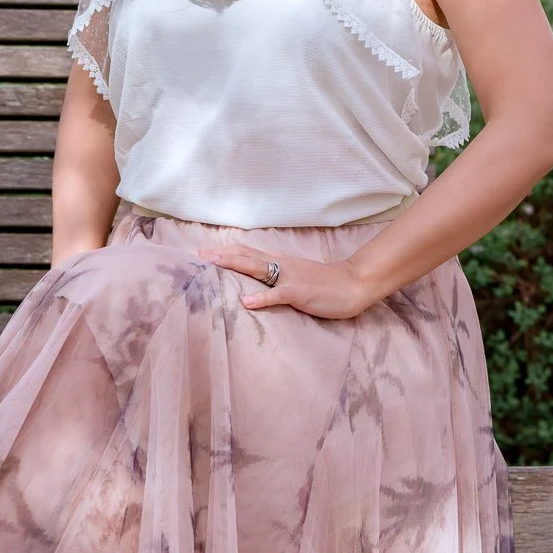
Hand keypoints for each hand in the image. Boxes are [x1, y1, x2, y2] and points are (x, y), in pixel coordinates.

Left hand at [200, 244, 377, 318]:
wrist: (353, 283)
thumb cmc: (326, 284)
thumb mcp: (297, 277)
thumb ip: (278, 278)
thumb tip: (259, 283)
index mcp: (280, 263)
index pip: (249, 254)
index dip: (227, 251)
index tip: (204, 250)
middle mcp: (282, 266)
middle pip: (247, 257)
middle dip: (222, 255)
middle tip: (199, 253)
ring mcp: (290, 278)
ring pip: (257, 269)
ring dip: (234, 265)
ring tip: (212, 263)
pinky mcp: (300, 293)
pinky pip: (278, 295)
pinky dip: (262, 298)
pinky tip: (246, 302)